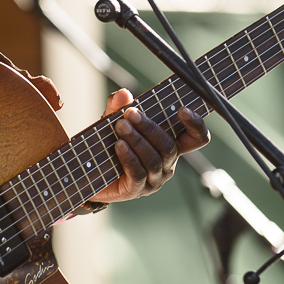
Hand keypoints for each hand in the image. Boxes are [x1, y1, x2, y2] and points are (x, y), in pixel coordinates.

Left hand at [92, 88, 208, 201]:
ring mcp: (153, 179)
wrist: (87, 174)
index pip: (196, 138)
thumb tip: (123, 93)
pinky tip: (119, 145)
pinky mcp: (137, 190)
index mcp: (169, 145)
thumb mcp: (112, 122)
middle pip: (169, 146)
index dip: (196, 125)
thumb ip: (117, 107)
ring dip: (137, 141)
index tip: (182, 110)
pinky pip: (138, 174)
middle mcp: (166, 164)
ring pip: (154, 160)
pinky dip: (129, 157)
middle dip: (150, 128)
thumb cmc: (107, 145)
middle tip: (130, 113)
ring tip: (121, 126)